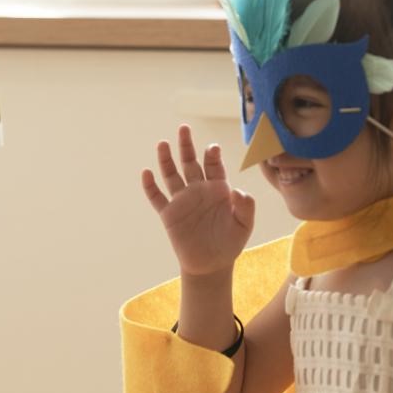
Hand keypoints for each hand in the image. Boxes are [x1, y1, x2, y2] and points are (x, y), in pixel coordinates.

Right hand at [142, 125, 255, 276]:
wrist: (211, 264)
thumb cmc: (230, 243)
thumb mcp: (244, 225)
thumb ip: (246, 206)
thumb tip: (238, 191)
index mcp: (217, 189)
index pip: (214, 166)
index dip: (212, 155)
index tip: (212, 149)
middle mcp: (198, 190)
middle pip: (190, 163)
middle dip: (187, 146)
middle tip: (184, 128)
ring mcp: (182, 201)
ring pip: (172, 175)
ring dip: (166, 160)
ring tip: (162, 144)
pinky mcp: (169, 214)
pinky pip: (157, 197)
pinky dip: (150, 186)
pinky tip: (146, 173)